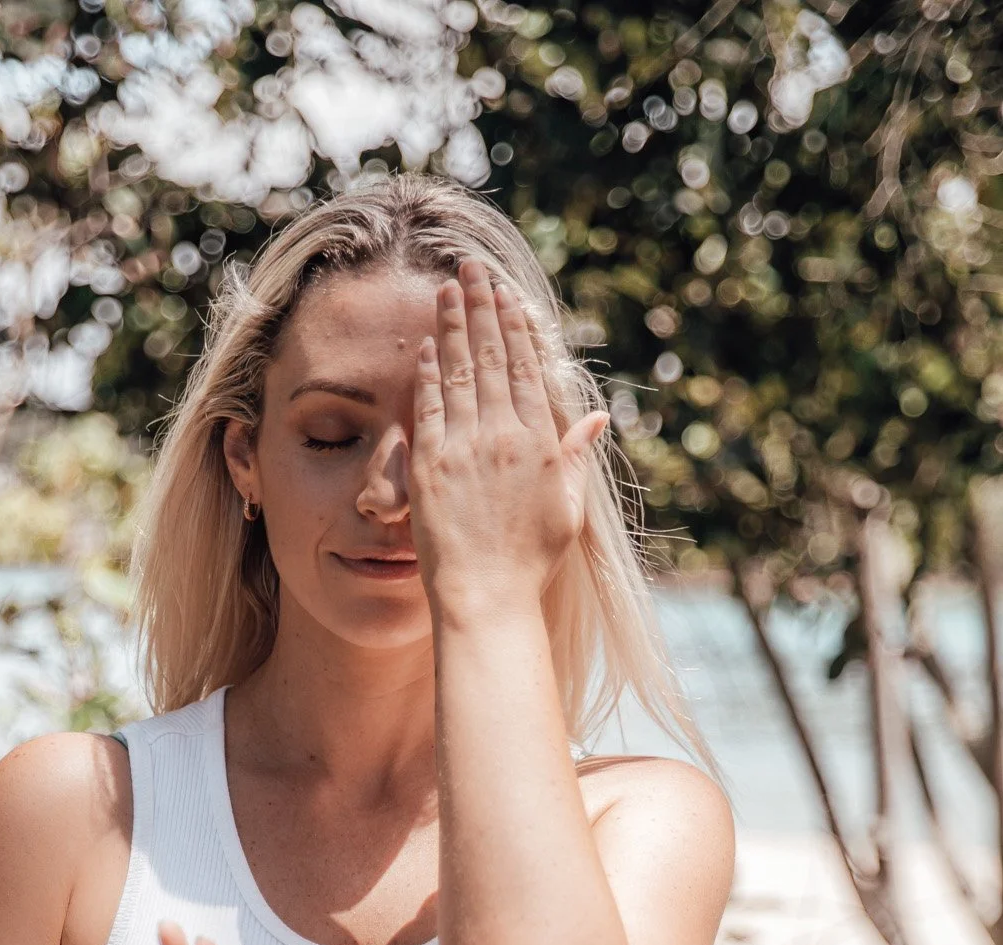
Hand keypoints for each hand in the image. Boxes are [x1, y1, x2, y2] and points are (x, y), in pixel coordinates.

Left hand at [409, 255, 608, 613]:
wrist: (487, 597)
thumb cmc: (529, 561)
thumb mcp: (567, 508)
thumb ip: (576, 458)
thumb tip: (594, 419)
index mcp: (540, 444)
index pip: (527, 371)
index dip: (516, 329)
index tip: (507, 296)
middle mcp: (504, 437)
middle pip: (492, 358)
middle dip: (481, 308)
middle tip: (470, 269)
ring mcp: (465, 449)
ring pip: (460, 372)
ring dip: (453, 325)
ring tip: (446, 289)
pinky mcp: (431, 466)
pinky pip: (429, 408)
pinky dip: (429, 373)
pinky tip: (428, 344)